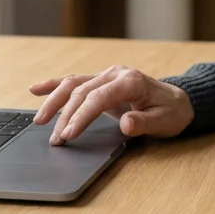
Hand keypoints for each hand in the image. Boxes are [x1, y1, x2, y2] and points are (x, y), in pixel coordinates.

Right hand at [28, 65, 193, 145]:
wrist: (178, 100)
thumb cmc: (171, 112)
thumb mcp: (164, 121)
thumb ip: (144, 123)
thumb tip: (126, 124)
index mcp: (130, 81)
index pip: (97, 98)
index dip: (81, 116)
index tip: (69, 135)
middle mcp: (115, 74)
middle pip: (81, 91)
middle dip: (65, 116)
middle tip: (56, 139)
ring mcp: (106, 75)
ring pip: (73, 84)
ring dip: (54, 101)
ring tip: (40, 121)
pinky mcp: (100, 81)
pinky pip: (74, 81)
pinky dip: (54, 85)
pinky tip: (35, 90)